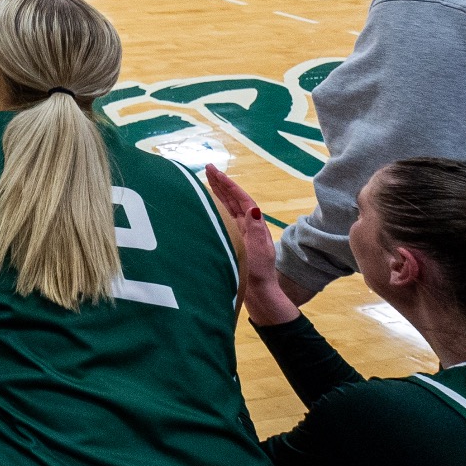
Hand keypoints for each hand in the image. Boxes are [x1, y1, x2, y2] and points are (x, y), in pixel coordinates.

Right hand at [205, 167, 298, 325]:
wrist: (260, 297)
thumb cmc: (259, 276)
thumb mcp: (259, 254)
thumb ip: (256, 232)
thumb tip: (252, 208)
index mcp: (254, 227)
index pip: (241, 200)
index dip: (228, 185)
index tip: (214, 171)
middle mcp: (247, 228)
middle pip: (233, 200)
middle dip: (221, 184)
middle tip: (207, 168)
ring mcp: (239, 235)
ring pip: (227, 208)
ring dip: (218, 194)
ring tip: (205, 180)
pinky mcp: (232, 242)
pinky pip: (222, 220)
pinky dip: (214, 209)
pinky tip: (205, 206)